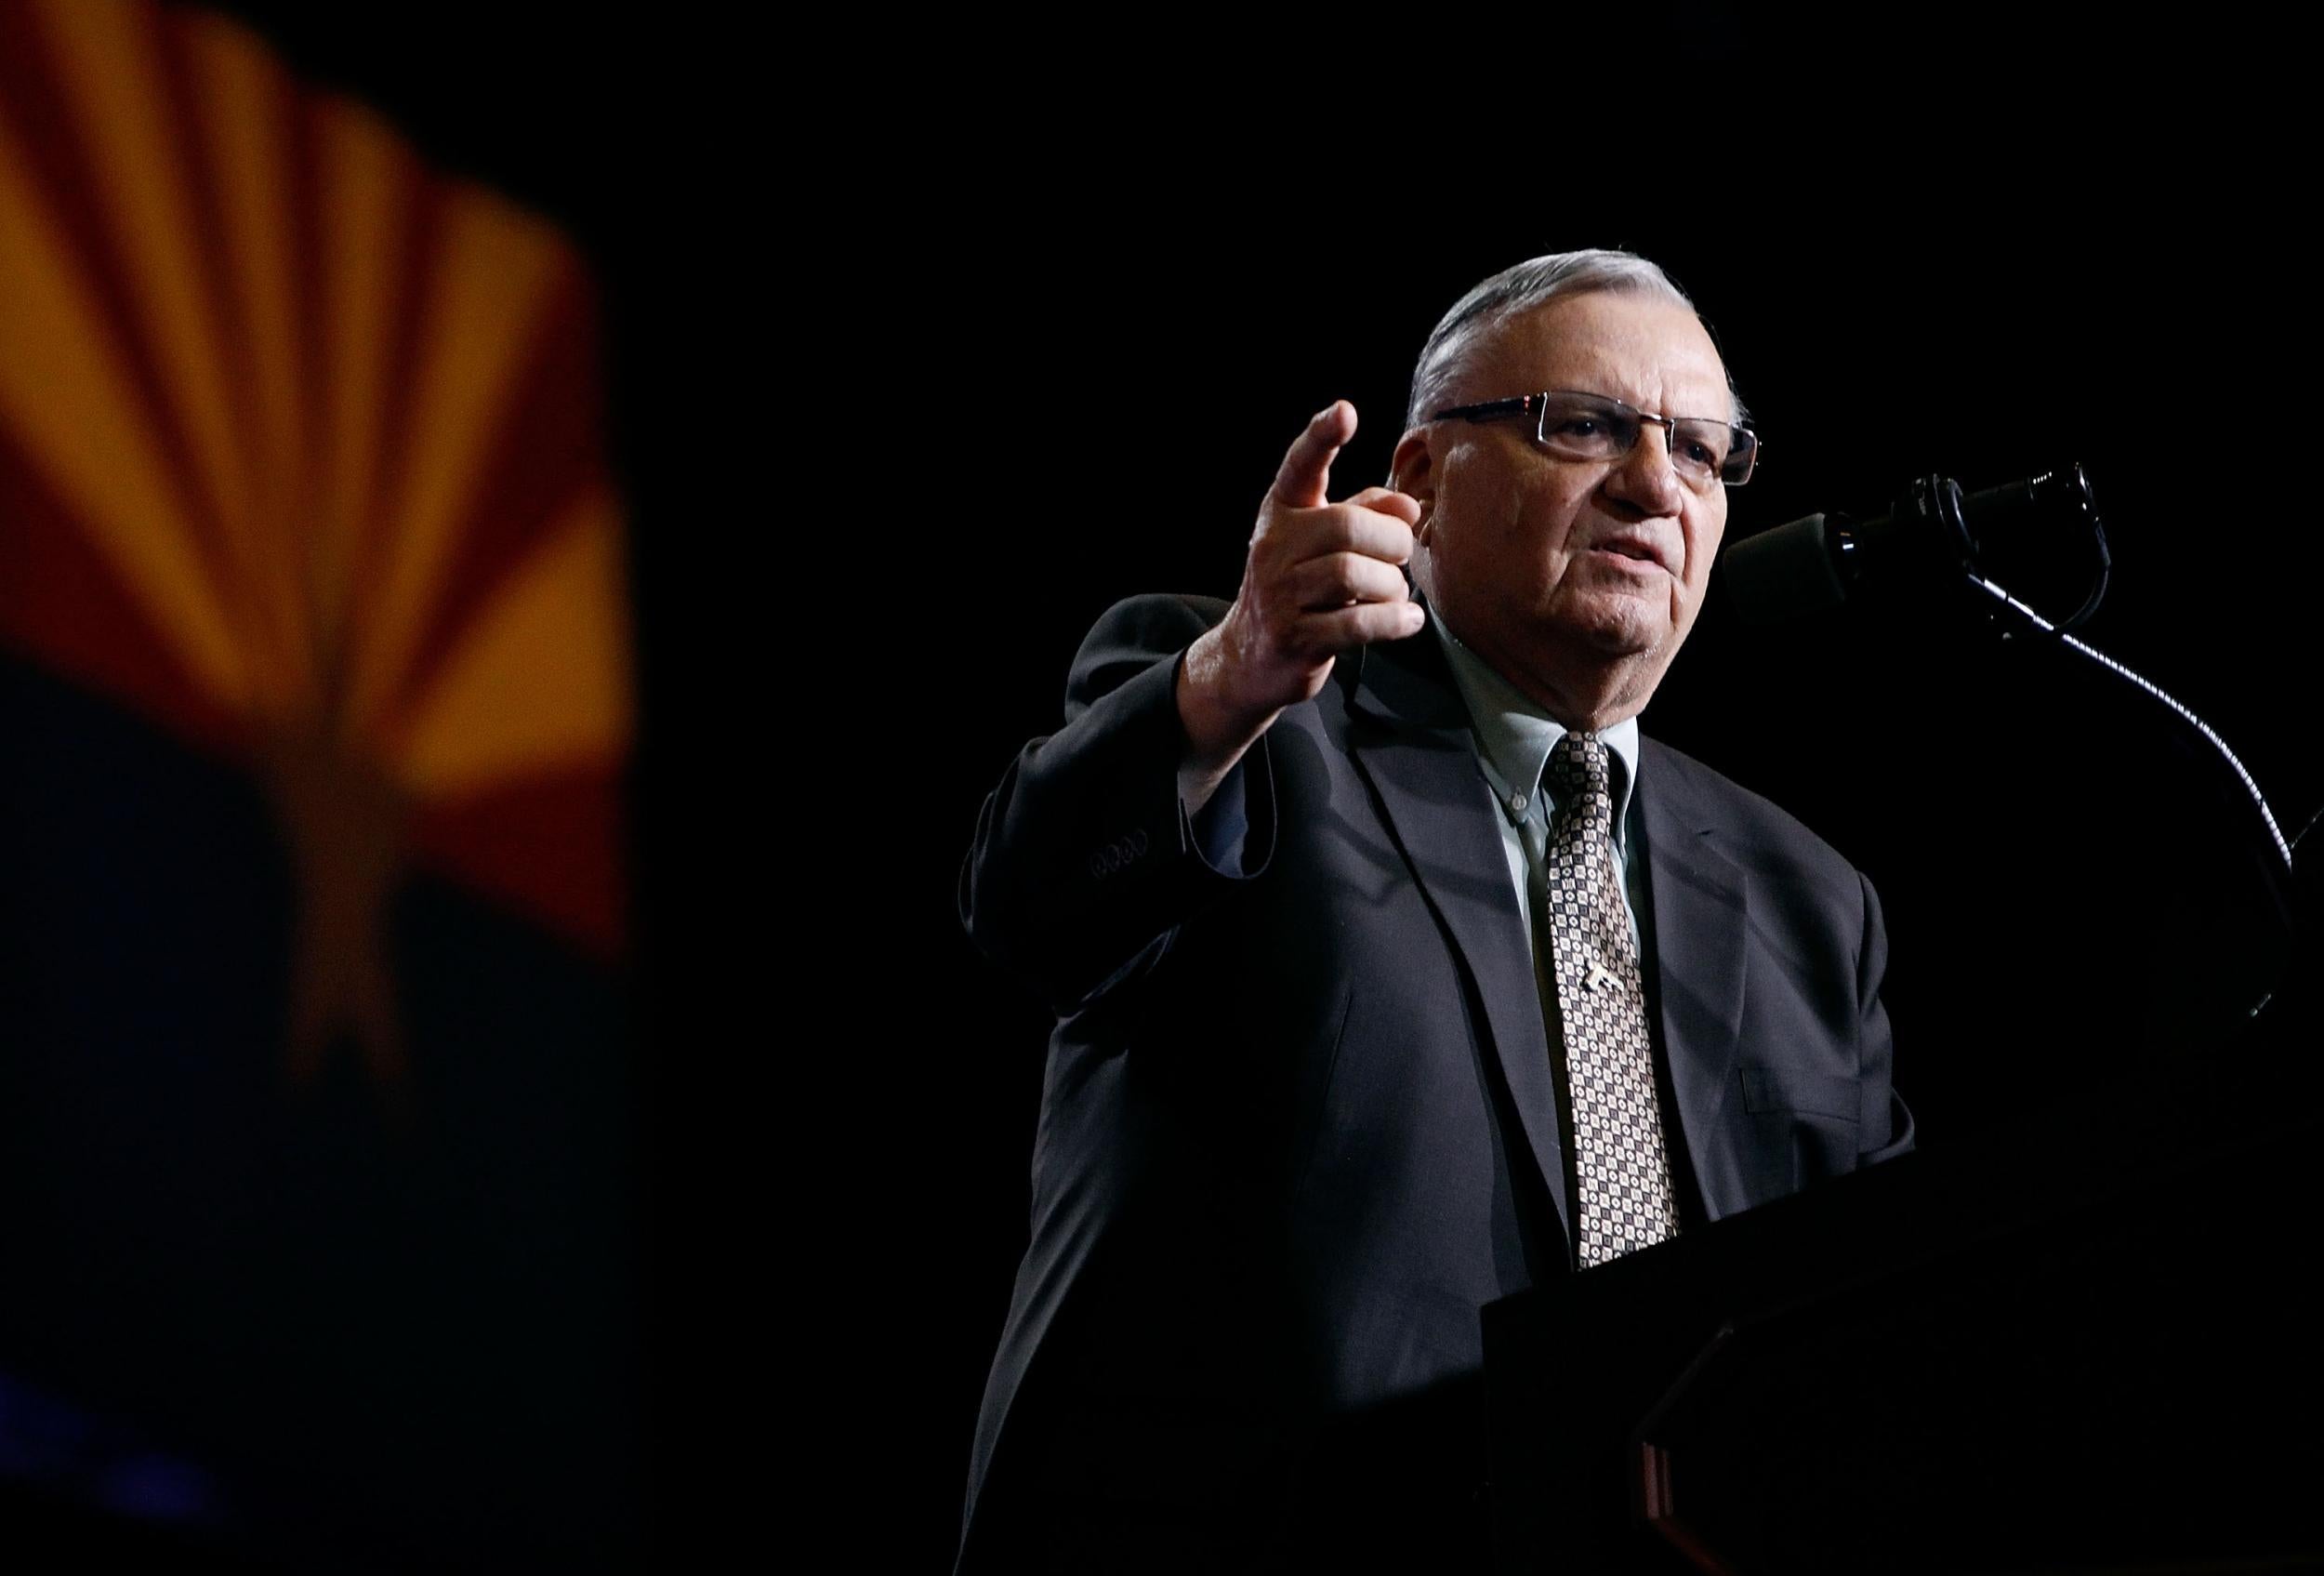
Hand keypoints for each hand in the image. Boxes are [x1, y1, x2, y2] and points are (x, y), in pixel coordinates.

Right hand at [1178, 401, 1423, 795]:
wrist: (1250, 658)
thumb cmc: (1300, 588)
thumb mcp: (1323, 544)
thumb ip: (1366, 513)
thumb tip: (1407, 506)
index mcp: (1281, 514)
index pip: (1300, 467)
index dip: (1321, 437)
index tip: (1345, 412)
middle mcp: (1273, 548)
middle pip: (1347, 527)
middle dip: (1391, 541)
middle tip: (1401, 556)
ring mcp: (1279, 595)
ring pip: (1354, 574)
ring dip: (1391, 585)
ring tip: (1394, 593)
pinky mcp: (1294, 638)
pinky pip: (1357, 623)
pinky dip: (1393, 621)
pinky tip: (1408, 620)